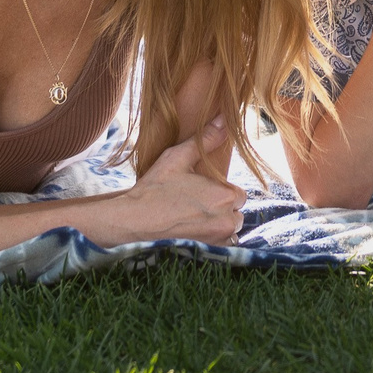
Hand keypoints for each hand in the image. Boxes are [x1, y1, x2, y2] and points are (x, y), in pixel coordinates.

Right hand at [110, 119, 243, 244]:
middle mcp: (227, 221)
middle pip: (236, 213)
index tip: (204, 191)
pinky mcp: (207, 254)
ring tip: (194, 218)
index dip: (222, 191)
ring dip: (219, 225)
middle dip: (222, 209)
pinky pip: (222, 247)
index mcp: (225, 196)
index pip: (239, 194)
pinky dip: (213, 240)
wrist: (134, 220)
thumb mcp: (179, 157)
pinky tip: (194, 231)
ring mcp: (218, 240)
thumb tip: (224, 119)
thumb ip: (206, 139)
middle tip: (197, 204)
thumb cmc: (156, 188)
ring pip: (230, 230)